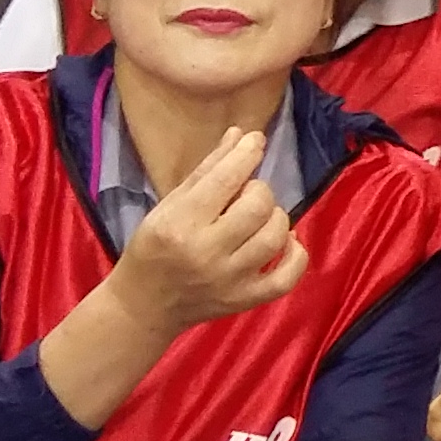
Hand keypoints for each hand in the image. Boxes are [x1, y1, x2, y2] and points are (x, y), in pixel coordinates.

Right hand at [111, 126, 309, 334]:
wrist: (144, 305)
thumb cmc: (154, 247)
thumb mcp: (169, 205)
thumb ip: (207, 170)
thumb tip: (240, 135)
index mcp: (180, 223)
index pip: (226, 179)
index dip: (246, 154)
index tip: (255, 141)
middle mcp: (207, 252)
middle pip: (258, 207)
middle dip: (258, 190)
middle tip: (245, 194)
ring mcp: (229, 280)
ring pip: (275, 237)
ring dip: (277, 218)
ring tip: (260, 217)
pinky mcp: (244, 300)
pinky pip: (288, 277)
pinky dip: (296, 254)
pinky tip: (286, 242)